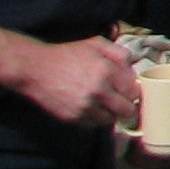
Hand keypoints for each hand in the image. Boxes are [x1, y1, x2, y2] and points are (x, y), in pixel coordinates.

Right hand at [24, 34, 139, 130]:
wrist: (35, 69)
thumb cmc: (67, 55)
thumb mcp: (96, 44)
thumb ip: (120, 53)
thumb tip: (134, 67)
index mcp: (107, 71)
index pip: (134, 91)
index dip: (133, 90)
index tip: (128, 89)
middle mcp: (99, 91)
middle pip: (127, 109)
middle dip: (128, 106)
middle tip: (122, 101)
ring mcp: (85, 107)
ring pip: (112, 119)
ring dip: (112, 113)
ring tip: (106, 105)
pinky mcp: (73, 118)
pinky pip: (94, 124)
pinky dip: (97, 118)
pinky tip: (92, 108)